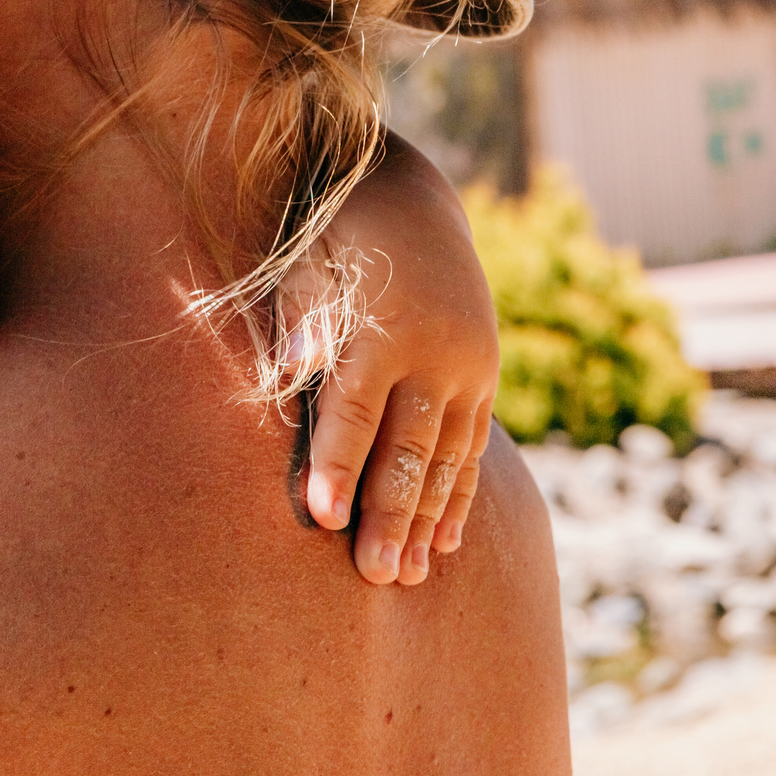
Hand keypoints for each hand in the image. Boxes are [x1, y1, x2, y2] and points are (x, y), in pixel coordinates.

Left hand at [287, 138, 498, 585]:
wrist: (410, 198)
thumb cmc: (333, 239)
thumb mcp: (305, 266)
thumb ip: (300, 322)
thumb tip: (293, 372)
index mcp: (384, 328)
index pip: (356, 411)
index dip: (337, 465)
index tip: (322, 517)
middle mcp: (437, 354)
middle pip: (407, 450)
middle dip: (388, 516)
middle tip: (374, 578)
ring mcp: (468, 368)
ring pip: (446, 458)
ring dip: (425, 520)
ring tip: (407, 577)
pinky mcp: (483, 376)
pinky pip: (471, 447)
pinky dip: (457, 496)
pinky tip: (445, 542)